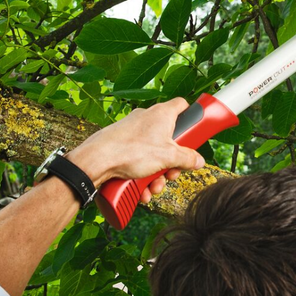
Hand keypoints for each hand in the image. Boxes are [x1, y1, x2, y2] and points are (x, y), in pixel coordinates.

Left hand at [67, 98, 204, 202]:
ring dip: (158, 174)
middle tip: (172, 173)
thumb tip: (199, 161)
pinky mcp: (121, 144)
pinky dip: (143, 175)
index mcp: (162, 114)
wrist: (96, 160)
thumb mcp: (168, 157)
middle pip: (170, 138)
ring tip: (154, 187)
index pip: (182, 105)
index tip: (195, 129)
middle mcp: (147, 119)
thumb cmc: (132, 151)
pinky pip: (139, 159)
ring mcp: (133, 131)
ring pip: (154, 153)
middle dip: (173, 161)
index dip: (191, 115)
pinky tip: (142, 190)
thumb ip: (187, 158)